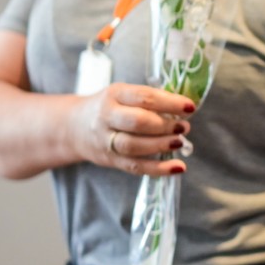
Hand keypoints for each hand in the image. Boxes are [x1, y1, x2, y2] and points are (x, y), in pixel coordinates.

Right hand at [77, 82, 193, 175]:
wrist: (74, 127)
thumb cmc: (110, 108)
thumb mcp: (123, 95)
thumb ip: (149, 100)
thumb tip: (185, 108)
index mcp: (114, 94)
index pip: (144, 97)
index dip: (170, 103)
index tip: (190, 107)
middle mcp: (107, 116)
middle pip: (137, 122)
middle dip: (165, 125)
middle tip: (184, 126)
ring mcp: (106, 140)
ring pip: (134, 146)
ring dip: (161, 145)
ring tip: (179, 142)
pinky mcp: (110, 160)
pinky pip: (135, 167)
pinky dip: (159, 169)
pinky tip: (178, 167)